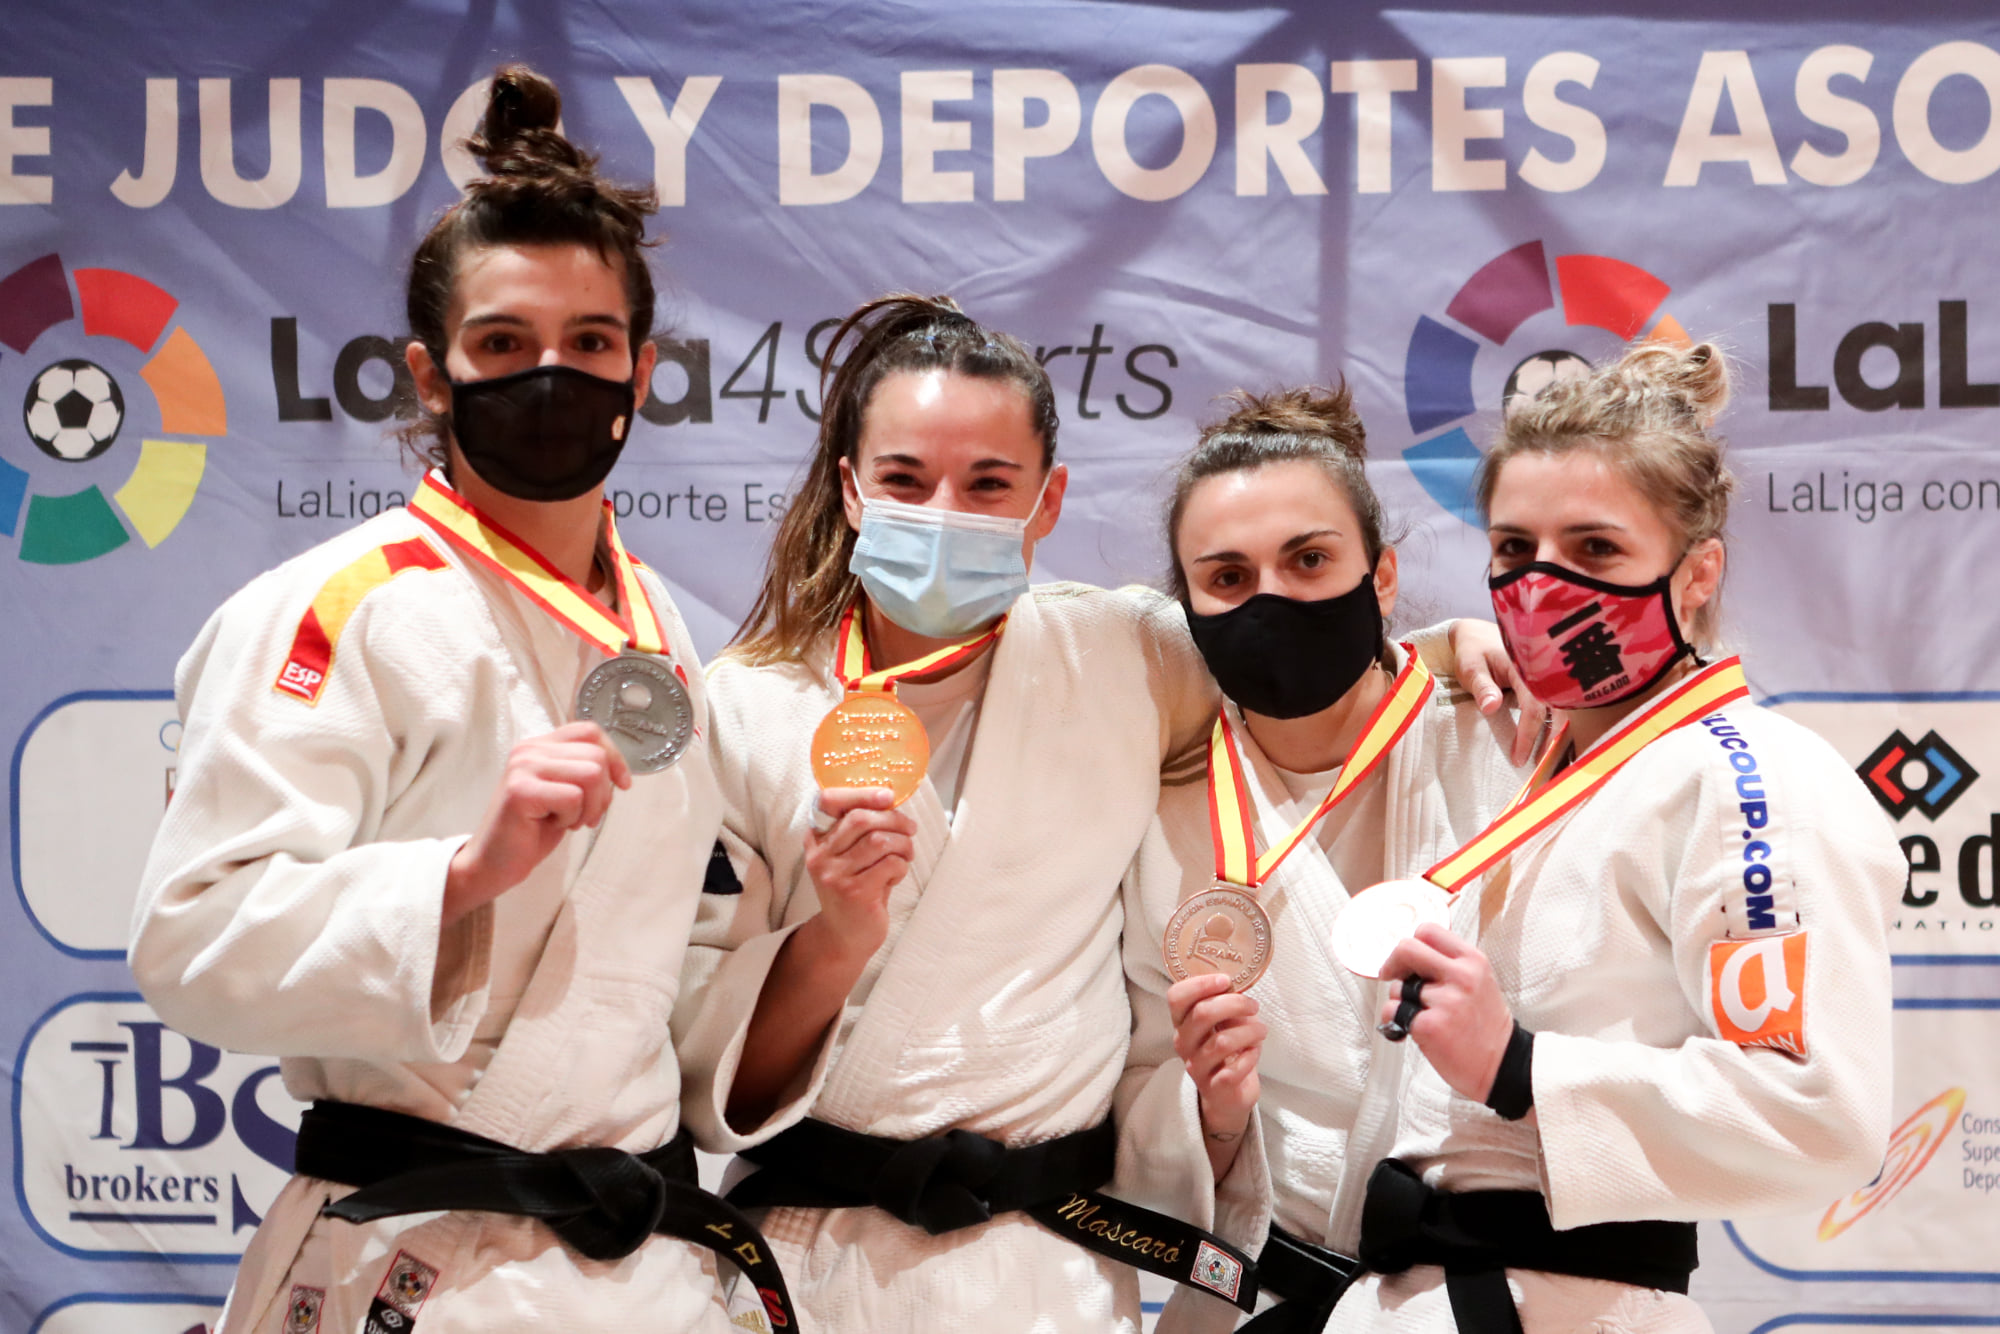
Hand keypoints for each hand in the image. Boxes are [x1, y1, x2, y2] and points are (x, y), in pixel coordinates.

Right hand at [444, 721, 630, 925]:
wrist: (495, 861)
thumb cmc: (532, 829)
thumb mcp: (564, 791)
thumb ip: (583, 771)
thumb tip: (619, 770)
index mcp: (540, 745)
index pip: (590, 731)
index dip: (615, 757)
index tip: (622, 784)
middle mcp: (529, 749)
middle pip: (596, 755)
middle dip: (603, 794)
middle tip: (584, 816)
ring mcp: (522, 767)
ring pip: (591, 774)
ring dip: (589, 807)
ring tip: (568, 820)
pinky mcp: (520, 790)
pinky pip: (573, 797)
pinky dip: (572, 817)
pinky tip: (551, 824)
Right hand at [801, 787, 913, 964]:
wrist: (845, 936)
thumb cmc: (855, 888)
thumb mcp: (849, 856)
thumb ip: (861, 830)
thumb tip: (891, 800)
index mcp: (817, 839)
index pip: (828, 801)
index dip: (861, 793)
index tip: (888, 796)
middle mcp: (820, 855)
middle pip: (861, 818)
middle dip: (894, 819)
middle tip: (910, 829)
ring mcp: (835, 875)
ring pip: (879, 840)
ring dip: (903, 844)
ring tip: (905, 855)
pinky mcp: (855, 893)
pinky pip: (890, 864)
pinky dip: (901, 866)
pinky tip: (894, 877)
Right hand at [1169, 973, 1265, 1139]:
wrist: (1227, 1095)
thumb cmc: (1228, 1051)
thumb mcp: (1223, 1023)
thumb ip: (1226, 1004)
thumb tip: (1240, 983)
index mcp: (1182, 1022)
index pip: (1176, 996)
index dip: (1200, 984)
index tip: (1225, 980)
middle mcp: (1183, 1043)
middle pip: (1202, 1014)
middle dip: (1234, 1004)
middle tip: (1253, 1005)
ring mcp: (1196, 1067)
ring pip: (1222, 1042)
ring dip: (1249, 1031)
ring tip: (1261, 1030)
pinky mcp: (1214, 1087)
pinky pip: (1233, 1070)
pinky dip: (1250, 1057)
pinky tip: (1254, 1052)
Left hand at [1378, 923, 1514, 1102]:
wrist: (1503, 1065)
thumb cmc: (1485, 1025)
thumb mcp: (1478, 981)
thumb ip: (1449, 963)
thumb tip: (1408, 954)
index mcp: (1473, 960)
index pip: (1428, 930)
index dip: (1410, 943)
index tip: (1405, 960)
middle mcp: (1461, 976)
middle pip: (1406, 948)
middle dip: (1392, 963)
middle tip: (1391, 977)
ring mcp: (1446, 1001)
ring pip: (1397, 987)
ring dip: (1400, 1001)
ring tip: (1422, 1016)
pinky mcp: (1431, 1026)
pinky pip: (1394, 1013)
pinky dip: (1395, 1024)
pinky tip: (1415, 1032)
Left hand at [1446, 618, 1547, 765]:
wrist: (1477, 633)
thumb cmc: (1472, 649)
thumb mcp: (1470, 665)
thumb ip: (1481, 685)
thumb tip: (1492, 707)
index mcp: (1526, 667)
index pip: (1534, 707)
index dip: (1528, 735)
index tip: (1519, 758)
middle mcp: (1542, 672)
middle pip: (1558, 711)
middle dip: (1553, 741)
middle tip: (1543, 770)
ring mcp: (1546, 678)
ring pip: (1562, 709)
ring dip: (1558, 734)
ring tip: (1549, 761)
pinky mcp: (1545, 684)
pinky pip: (1556, 705)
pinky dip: (1555, 724)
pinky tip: (1550, 743)